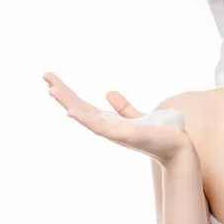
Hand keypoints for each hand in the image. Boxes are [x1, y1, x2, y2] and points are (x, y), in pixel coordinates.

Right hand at [43, 72, 194, 166]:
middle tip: (45, 75)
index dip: (67, 94)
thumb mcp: (137, 117)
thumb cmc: (159, 134)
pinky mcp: (123, 135)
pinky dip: (84, 119)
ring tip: (51, 89)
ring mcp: (113, 132)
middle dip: (62, 93)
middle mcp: (107, 128)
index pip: (83, 105)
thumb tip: (108, 93)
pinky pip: (100, 127)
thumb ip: (123, 108)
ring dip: (67, 103)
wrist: (178, 148)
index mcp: (109, 122)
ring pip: (84, 116)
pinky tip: (71, 111)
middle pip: (79, 107)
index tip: (51, 79)